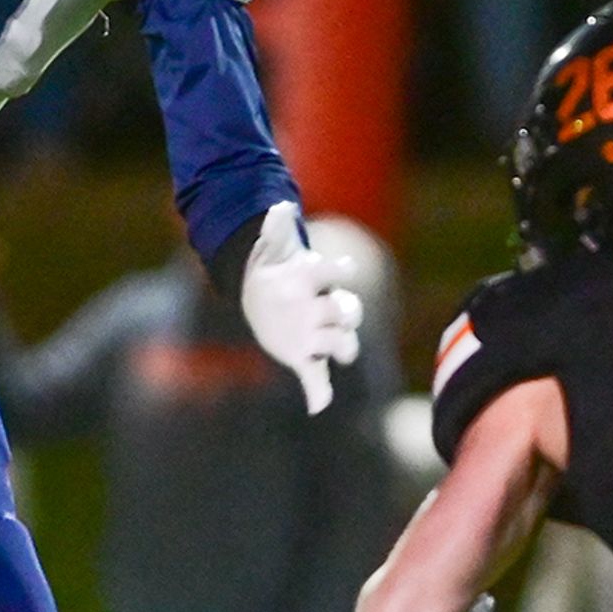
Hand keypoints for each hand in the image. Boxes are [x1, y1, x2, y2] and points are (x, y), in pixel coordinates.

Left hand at [239, 205, 361, 413]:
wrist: (266, 293)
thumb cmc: (277, 266)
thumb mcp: (273, 244)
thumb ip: (277, 227)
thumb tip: (280, 205)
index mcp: (316, 281)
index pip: (334, 274)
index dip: (340, 270)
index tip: (346, 267)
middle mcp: (325, 309)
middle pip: (345, 311)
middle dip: (344, 312)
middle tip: (339, 312)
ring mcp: (318, 334)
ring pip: (339, 343)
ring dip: (340, 347)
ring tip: (338, 354)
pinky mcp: (305, 356)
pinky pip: (316, 377)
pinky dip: (318, 393)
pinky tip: (316, 406)